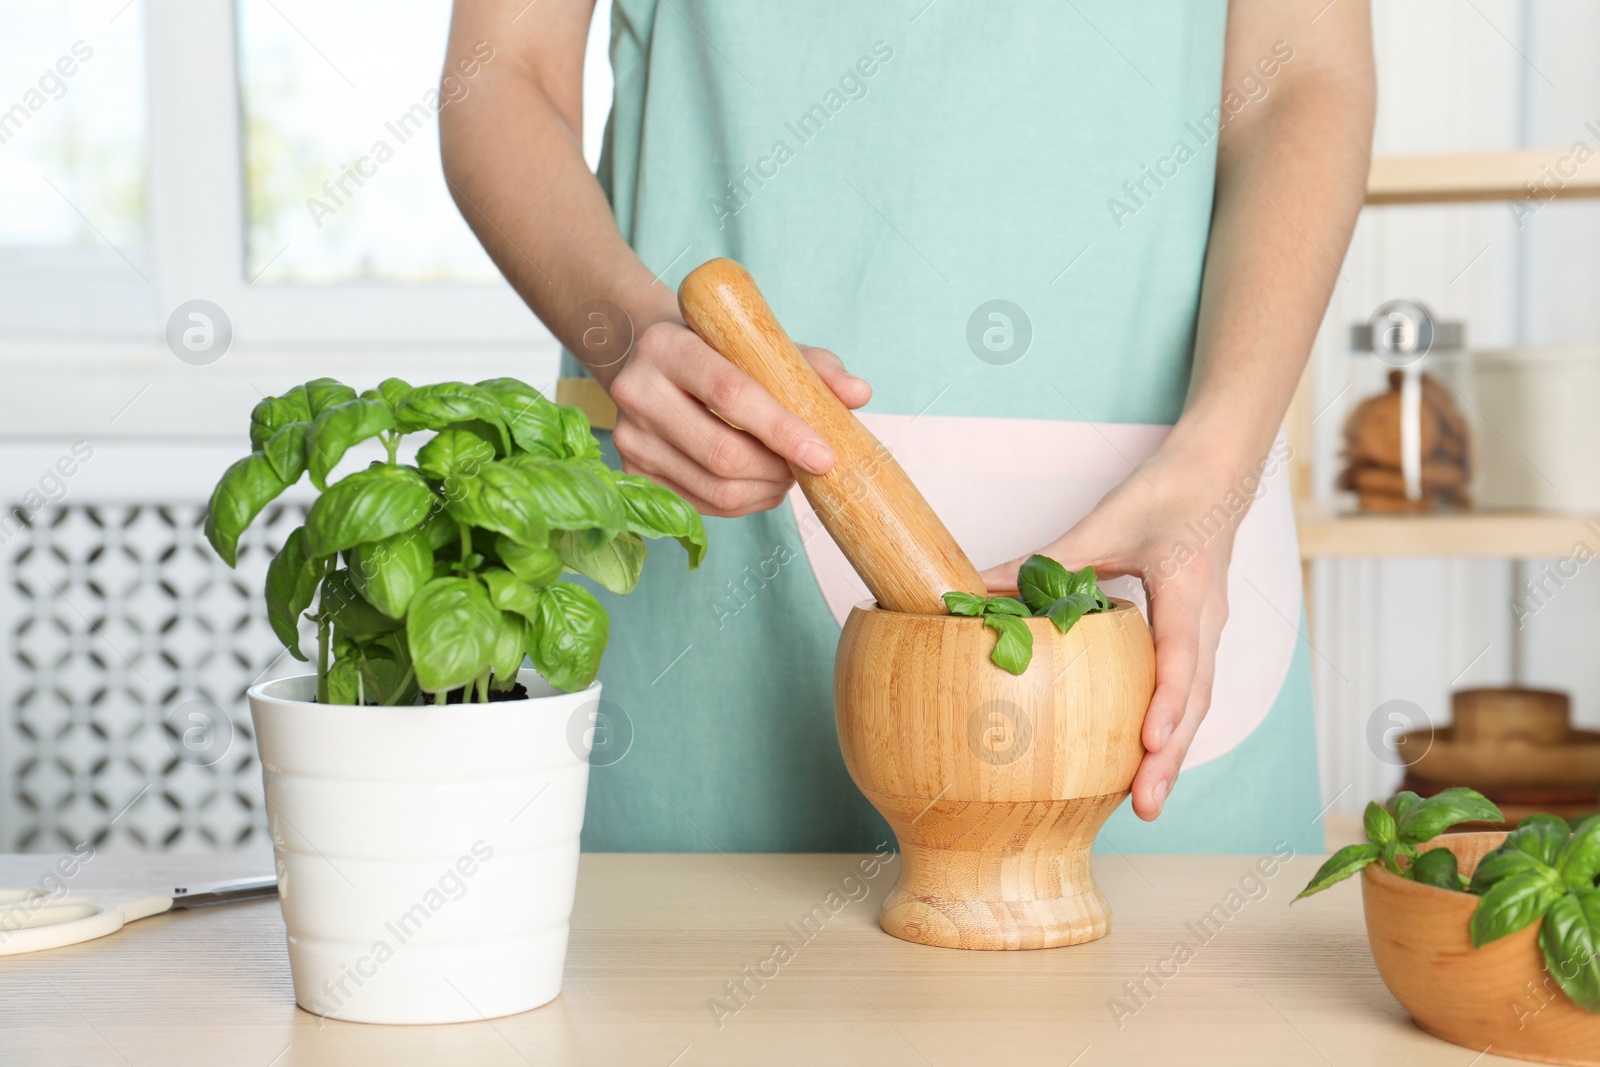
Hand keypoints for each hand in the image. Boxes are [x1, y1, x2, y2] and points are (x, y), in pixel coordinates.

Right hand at [607, 321, 870, 516]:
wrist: (643, 354)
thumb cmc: (714, 346)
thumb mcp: (758, 342)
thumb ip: (811, 364)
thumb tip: (859, 394)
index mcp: (667, 345)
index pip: (731, 395)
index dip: (783, 430)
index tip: (824, 455)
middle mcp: (636, 390)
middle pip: (722, 454)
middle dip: (779, 469)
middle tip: (811, 464)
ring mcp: (629, 437)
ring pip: (714, 488)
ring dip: (767, 490)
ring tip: (789, 473)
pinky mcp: (632, 471)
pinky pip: (702, 505)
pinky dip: (745, 502)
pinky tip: (762, 483)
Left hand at [979, 454, 1239, 820]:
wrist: (1218, 474)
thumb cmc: (1166, 493)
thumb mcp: (1103, 522)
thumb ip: (1047, 559)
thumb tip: (980, 586)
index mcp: (1188, 586)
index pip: (1182, 653)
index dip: (1168, 701)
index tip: (1150, 744)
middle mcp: (1207, 618)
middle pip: (1196, 698)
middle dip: (1172, 755)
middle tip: (1144, 805)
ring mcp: (1210, 631)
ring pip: (1197, 703)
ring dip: (1174, 754)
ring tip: (1146, 802)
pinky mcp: (1200, 638)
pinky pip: (1191, 692)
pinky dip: (1173, 729)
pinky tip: (1147, 763)